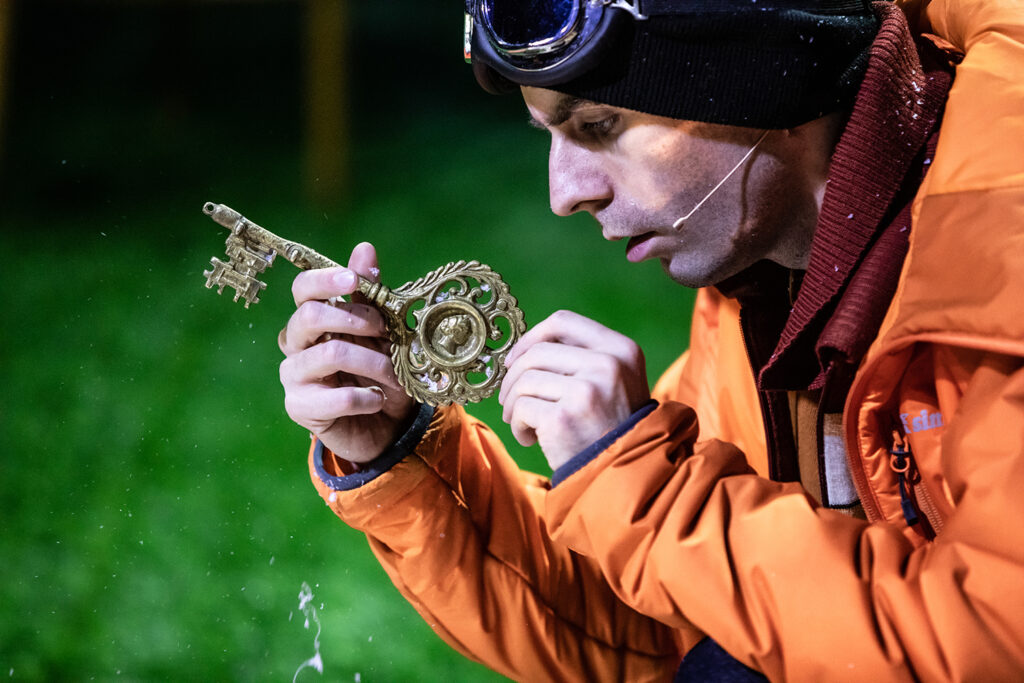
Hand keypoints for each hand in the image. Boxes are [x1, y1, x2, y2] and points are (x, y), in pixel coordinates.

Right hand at [278, 242, 415, 462]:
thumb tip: (364, 248)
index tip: (354, 280)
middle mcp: (296, 344)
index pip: (303, 289)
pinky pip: (336, 397)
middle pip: (309, 316)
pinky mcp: (300, 408)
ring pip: (329, 354)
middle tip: (385, 330)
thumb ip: (370, 294)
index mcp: (313, 319)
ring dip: (373, 363)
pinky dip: (366, 397)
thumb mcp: (383, 331)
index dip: (326, 280)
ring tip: (393, 374)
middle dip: (355, 319)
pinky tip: (377, 400)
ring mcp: (294, 376)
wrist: (384, 425)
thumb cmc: (379, 372)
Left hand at [498, 310, 649, 470]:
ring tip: (524, 424)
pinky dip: (517, 426)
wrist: (624, 475)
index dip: (531, 337)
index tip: (516, 359)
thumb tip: (523, 349)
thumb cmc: (610, 428)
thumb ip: (581, 358)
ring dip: (513, 405)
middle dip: (513, 378)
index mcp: (621, 349)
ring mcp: (586, 391)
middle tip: (510, 401)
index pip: (564, 322)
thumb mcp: (614, 382)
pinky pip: (520, 408)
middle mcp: (607, 365)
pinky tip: (530, 439)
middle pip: (537, 353)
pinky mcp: (563, 418)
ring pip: (524, 380)